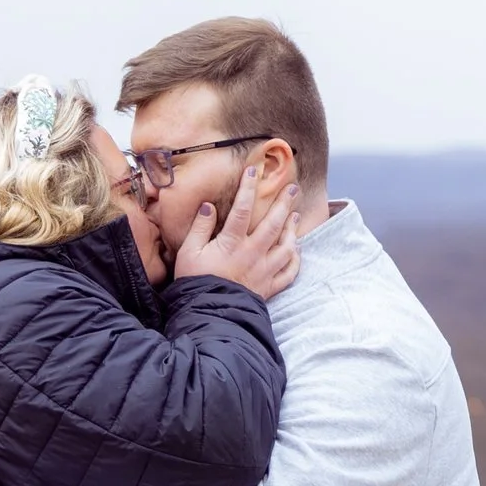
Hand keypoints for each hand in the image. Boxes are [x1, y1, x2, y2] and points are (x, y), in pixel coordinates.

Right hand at [174, 158, 302, 301]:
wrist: (207, 315)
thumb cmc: (195, 282)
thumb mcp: (188, 252)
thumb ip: (200, 228)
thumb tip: (209, 207)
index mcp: (231, 243)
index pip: (242, 208)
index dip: (248, 187)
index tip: (254, 170)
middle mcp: (252, 254)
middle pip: (273, 224)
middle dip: (284, 204)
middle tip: (292, 189)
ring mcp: (264, 271)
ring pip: (286, 247)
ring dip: (293, 230)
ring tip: (296, 216)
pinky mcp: (269, 287)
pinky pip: (289, 273)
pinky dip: (295, 261)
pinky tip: (297, 251)